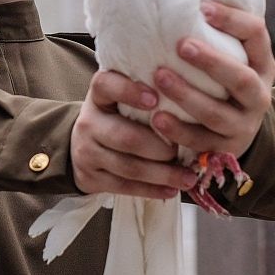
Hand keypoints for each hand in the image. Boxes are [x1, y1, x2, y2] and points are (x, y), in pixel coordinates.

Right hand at [70, 70, 198, 199]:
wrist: (84, 147)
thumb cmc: (118, 116)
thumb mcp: (122, 99)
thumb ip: (148, 94)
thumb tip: (190, 101)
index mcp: (98, 95)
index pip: (105, 85)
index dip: (128, 91)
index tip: (155, 99)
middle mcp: (88, 122)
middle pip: (125, 136)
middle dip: (159, 147)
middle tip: (182, 150)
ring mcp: (87, 152)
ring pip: (128, 166)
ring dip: (162, 174)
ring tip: (188, 177)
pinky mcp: (91, 178)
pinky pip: (124, 186)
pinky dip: (152, 190)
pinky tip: (172, 189)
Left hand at [150, 0, 274, 158]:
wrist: (237, 130)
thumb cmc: (222, 79)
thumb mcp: (232, 54)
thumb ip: (219, 29)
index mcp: (262, 63)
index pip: (256, 35)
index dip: (232, 20)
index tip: (202, 7)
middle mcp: (258, 94)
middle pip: (242, 79)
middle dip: (212, 62)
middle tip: (181, 45)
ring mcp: (243, 124)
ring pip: (217, 113)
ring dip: (187, 96)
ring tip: (159, 78)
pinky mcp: (224, 149)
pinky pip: (201, 142)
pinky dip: (178, 131)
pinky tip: (157, 118)